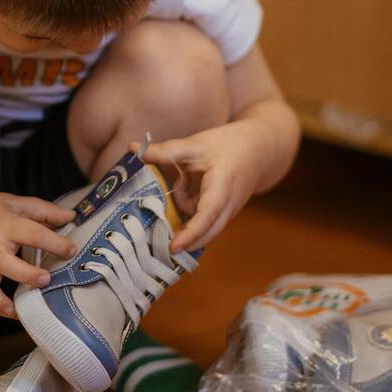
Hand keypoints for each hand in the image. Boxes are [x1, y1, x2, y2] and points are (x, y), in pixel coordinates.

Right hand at [0, 190, 76, 317]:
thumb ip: (44, 210)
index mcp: (5, 224)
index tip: (71, 250)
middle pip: (6, 262)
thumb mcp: (12, 203)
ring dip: (2, 299)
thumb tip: (71, 216)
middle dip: (26, 273)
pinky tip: (13, 312)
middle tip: (45, 279)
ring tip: (21, 306)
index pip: (32, 233)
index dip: (54, 242)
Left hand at [133, 121, 267, 251]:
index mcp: (222, 187)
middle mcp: (228, 206)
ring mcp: (228, 213)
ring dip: (185, 218)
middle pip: (207, 233)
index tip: (173, 247)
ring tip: (182, 183)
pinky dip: (190, 216)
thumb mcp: (196, 144)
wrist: (259, 150)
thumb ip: (165, 151)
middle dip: (185, 241)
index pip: (207, 215)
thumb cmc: (227, 145)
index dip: (190, 234)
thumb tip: (132, 150)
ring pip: (203, 228)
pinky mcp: (223, 215)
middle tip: (161, 246)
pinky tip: (184, 189)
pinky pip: (204, 223)